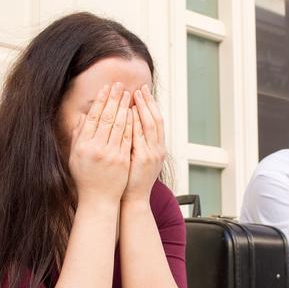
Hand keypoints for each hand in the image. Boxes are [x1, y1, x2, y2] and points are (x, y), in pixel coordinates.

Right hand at [69, 82, 132, 205]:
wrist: (98, 199)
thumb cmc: (85, 177)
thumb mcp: (75, 156)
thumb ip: (78, 135)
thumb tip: (83, 116)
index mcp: (82, 145)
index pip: (92, 116)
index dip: (100, 100)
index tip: (106, 88)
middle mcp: (95, 148)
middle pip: (106, 117)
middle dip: (114, 98)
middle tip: (120, 84)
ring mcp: (110, 154)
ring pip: (119, 125)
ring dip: (124, 107)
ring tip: (129, 94)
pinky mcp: (123, 160)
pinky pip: (128, 137)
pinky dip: (131, 123)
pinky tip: (134, 112)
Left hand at [123, 84, 165, 202]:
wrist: (134, 200)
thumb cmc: (130, 180)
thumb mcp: (136, 158)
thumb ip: (135, 142)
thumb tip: (130, 124)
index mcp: (157, 148)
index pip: (156, 121)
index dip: (151, 106)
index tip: (143, 92)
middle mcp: (158, 149)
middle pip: (156, 119)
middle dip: (148, 102)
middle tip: (141, 87)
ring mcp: (153, 153)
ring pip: (150, 125)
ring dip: (143, 108)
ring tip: (135, 94)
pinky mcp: (144, 158)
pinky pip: (140, 135)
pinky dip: (136, 122)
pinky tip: (130, 111)